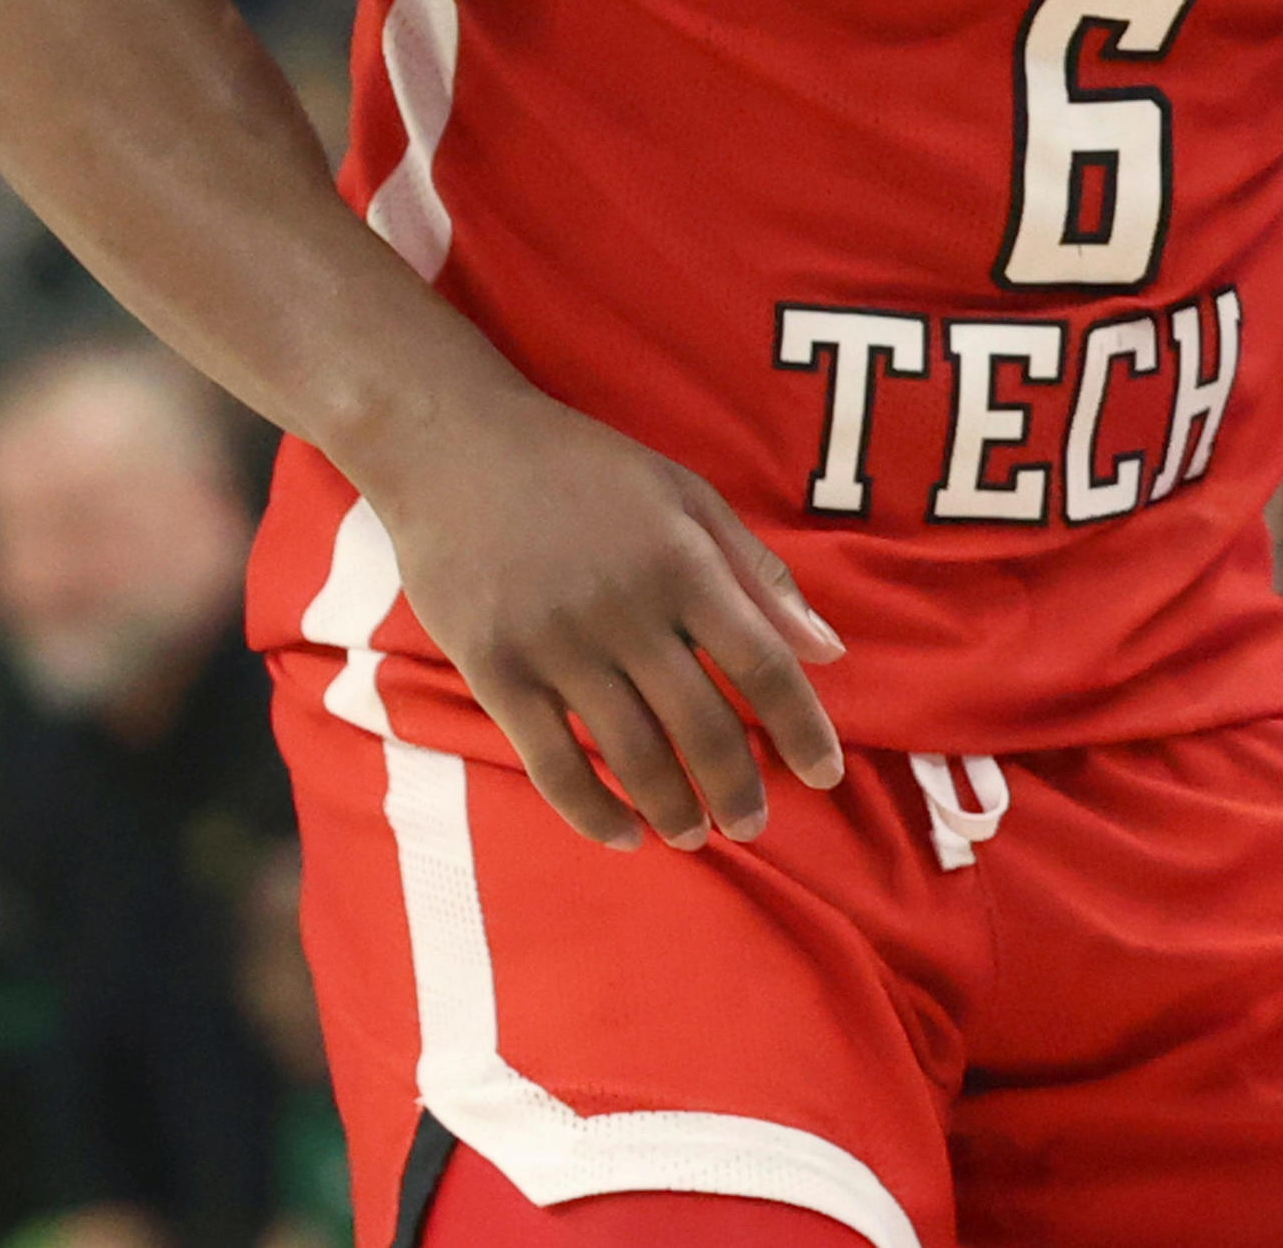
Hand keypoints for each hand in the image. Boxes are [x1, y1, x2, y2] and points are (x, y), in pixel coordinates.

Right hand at [367, 391, 843, 851]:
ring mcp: (556, 644)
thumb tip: (829, 650)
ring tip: (695, 834)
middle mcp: (627, 609)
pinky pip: (551, 762)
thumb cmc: (584, 467)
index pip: (762, 662)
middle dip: (738, 787)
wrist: (454, 446)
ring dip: (672, 807)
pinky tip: (622, 836)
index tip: (827, 775)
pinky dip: (591, 810)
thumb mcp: (687, 496)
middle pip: (701, 722)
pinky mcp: (494, 670)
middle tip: (754, 825)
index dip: (801, 726)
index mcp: (684, 563)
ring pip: (631, 752)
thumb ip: (758, 573)